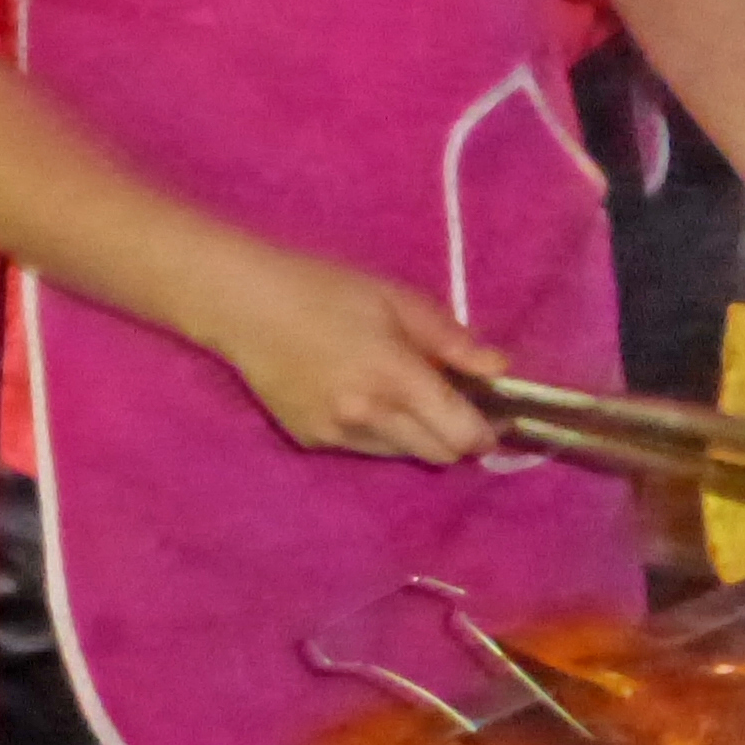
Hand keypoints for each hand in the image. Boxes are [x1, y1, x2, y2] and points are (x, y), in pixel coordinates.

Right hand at [187, 245, 501, 459]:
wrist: (244, 306)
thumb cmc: (324, 290)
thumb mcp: (395, 299)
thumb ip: (450, 339)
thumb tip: (500, 368)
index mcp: (394, 378)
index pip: (460, 431)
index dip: (485, 430)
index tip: (492, 415)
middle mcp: (368, 417)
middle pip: (439, 454)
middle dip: (456, 435)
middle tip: (452, 403)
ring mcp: (337, 436)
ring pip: (403, 455)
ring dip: (417, 435)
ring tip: (401, 394)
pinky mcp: (312, 442)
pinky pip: (365, 449)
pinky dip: (378, 432)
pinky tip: (359, 395)